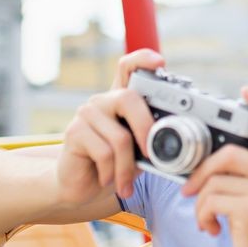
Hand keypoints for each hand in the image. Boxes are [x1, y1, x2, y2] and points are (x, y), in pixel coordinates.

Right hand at [55, 50, 164, 199]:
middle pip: (128, 99)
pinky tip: (106, 180)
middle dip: (146, 129)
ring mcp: (87, 113)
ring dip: (127, 168)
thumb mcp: (138, 151)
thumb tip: (173, 142)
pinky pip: (104, 153)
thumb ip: (151, 140)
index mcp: (121, 100)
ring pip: (120, 137)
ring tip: (125, 183)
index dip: (142, 60)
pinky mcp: (74, 132)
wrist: (82, 187)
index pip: (128, 67)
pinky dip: (111, 173)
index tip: (159, 61)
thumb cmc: (114, 165)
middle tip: (151, 157)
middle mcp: (103, 100)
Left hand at [180, 87, 247, 246]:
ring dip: (199, 204)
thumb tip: (204, 169)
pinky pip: (211, 200)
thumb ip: (242, 180)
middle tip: (190, 191)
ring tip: (207, 220)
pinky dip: (202, 216)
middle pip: (228, 154)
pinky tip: (212, 229)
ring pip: (214, 181)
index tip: (247, 91)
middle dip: (201, 172)